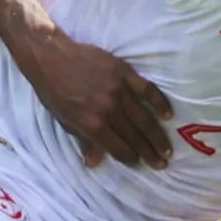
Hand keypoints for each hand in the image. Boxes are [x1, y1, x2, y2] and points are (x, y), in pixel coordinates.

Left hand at [18, 30, 173, 168]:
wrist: (52, 57)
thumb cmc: (54, 92)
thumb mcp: (64, 121)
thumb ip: (83, 140)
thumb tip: (94, 163)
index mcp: (93, 125)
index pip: (119, 149)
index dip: (130, 159)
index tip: (139, 163)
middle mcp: (108, 110)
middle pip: (135, 137)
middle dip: (150, 153)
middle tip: (162, 163)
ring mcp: (118, 91)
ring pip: (144, 118)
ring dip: (157, 135)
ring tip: (167, 149)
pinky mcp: (124, 73)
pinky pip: (147, 90)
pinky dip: (159, 103)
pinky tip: (168, 115)